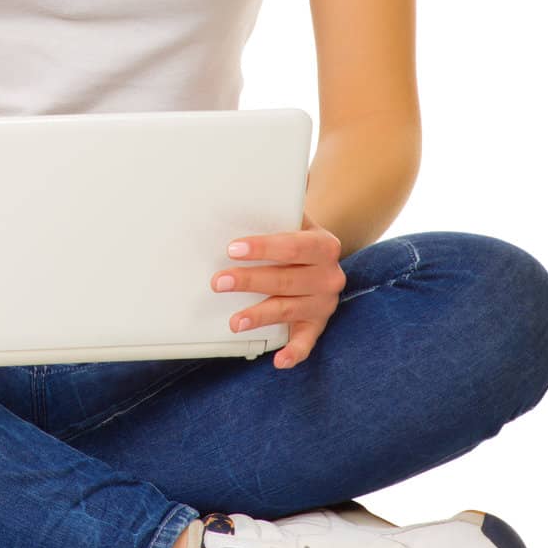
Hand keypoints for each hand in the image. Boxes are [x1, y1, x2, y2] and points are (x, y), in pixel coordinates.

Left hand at [209, 213, 345, 368]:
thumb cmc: (295, 237)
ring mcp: (324, 303)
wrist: (321, 254)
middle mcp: (329, 276)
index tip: (233, 249)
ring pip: (289, 310)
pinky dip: (294, 353)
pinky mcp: (318, 325)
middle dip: (250, 281)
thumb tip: (244, 186)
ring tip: (234, 321)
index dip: (262, 247)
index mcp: (324, 246)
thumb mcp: (293, 219)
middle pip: (286, 280)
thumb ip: (275, 209)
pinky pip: (307, 342)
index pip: (293, 246)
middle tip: (219, 282)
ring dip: (260, 315)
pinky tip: (278, 361)